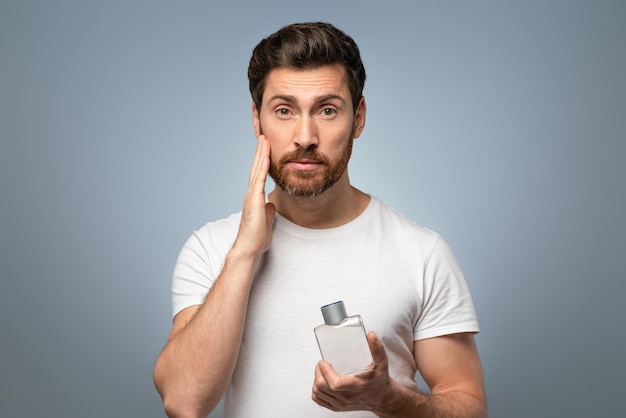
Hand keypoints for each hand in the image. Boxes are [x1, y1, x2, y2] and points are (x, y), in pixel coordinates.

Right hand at [232, 135, 275, 258]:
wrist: (249, 248)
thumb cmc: (256, 238)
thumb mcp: (266, 221)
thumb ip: (268, 212)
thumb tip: (271, 206)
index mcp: (254, 198)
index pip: (258, 176)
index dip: (261, 162)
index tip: (265, 149)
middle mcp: (251, 194)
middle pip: (256, 169)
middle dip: (260, 152)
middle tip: (263, 137)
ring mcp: (251, 196)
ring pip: (256, 171)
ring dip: (260, 154)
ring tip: (264, 140)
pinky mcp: (254, 200)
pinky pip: (259, 180)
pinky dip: (262, 167)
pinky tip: (265, 156)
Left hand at [311, 331, 392, 412]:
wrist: (382, 399)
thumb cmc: (380, 381)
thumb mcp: (382, 363)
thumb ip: (377, 348)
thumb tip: (371, 335)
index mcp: (357, 386)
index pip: (335, 384)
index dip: (325, 372)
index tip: (324, 362)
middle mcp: (347, 397)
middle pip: (322, 387)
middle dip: (318, 372)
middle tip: (322, 364)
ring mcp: (341, 404)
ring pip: (318, 393)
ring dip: (316, 380)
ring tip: (322, 371)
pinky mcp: (337, 407)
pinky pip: (319, 400)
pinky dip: (316, 391)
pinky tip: (322, 382)